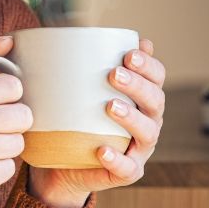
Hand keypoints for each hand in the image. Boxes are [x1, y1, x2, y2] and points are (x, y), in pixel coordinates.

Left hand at [27, 38, 166, 207]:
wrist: (61, 164)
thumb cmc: (71, 117)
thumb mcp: (72, 89)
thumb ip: (74, 65)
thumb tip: (51, 35)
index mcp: (140, 97)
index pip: (156, 76)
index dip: (148, 65)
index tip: (129, 53)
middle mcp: (147, 121)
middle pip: (155, 101)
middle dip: (138, 85)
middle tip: (114, 74)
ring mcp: (139, 148)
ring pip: (148, 133)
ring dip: (131, 118)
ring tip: (110, 106)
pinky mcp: (126, 172)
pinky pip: (128, 168)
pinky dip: (118, 159)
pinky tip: (103, 150)